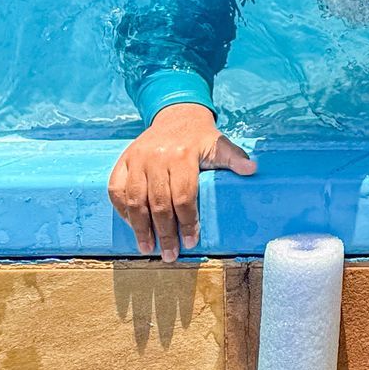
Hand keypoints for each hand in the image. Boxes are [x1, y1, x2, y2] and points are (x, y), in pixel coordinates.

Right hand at [107, 103, 256, 260]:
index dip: (187, 222)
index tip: (191, 242)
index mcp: (183, 155)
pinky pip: (116, 190)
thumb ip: (235, 158)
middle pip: (158, 203)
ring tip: (147, 248)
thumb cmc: (200, 137)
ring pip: (134, 200)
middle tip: (170, 254)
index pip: (183, 196)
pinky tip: (131, 225)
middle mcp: (156, 157)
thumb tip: (252, 169)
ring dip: (140, 228)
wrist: (177, 115)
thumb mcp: (220, 145)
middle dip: (164, 233)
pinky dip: (122, 210)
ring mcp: (137, 159)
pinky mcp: (123, 161)